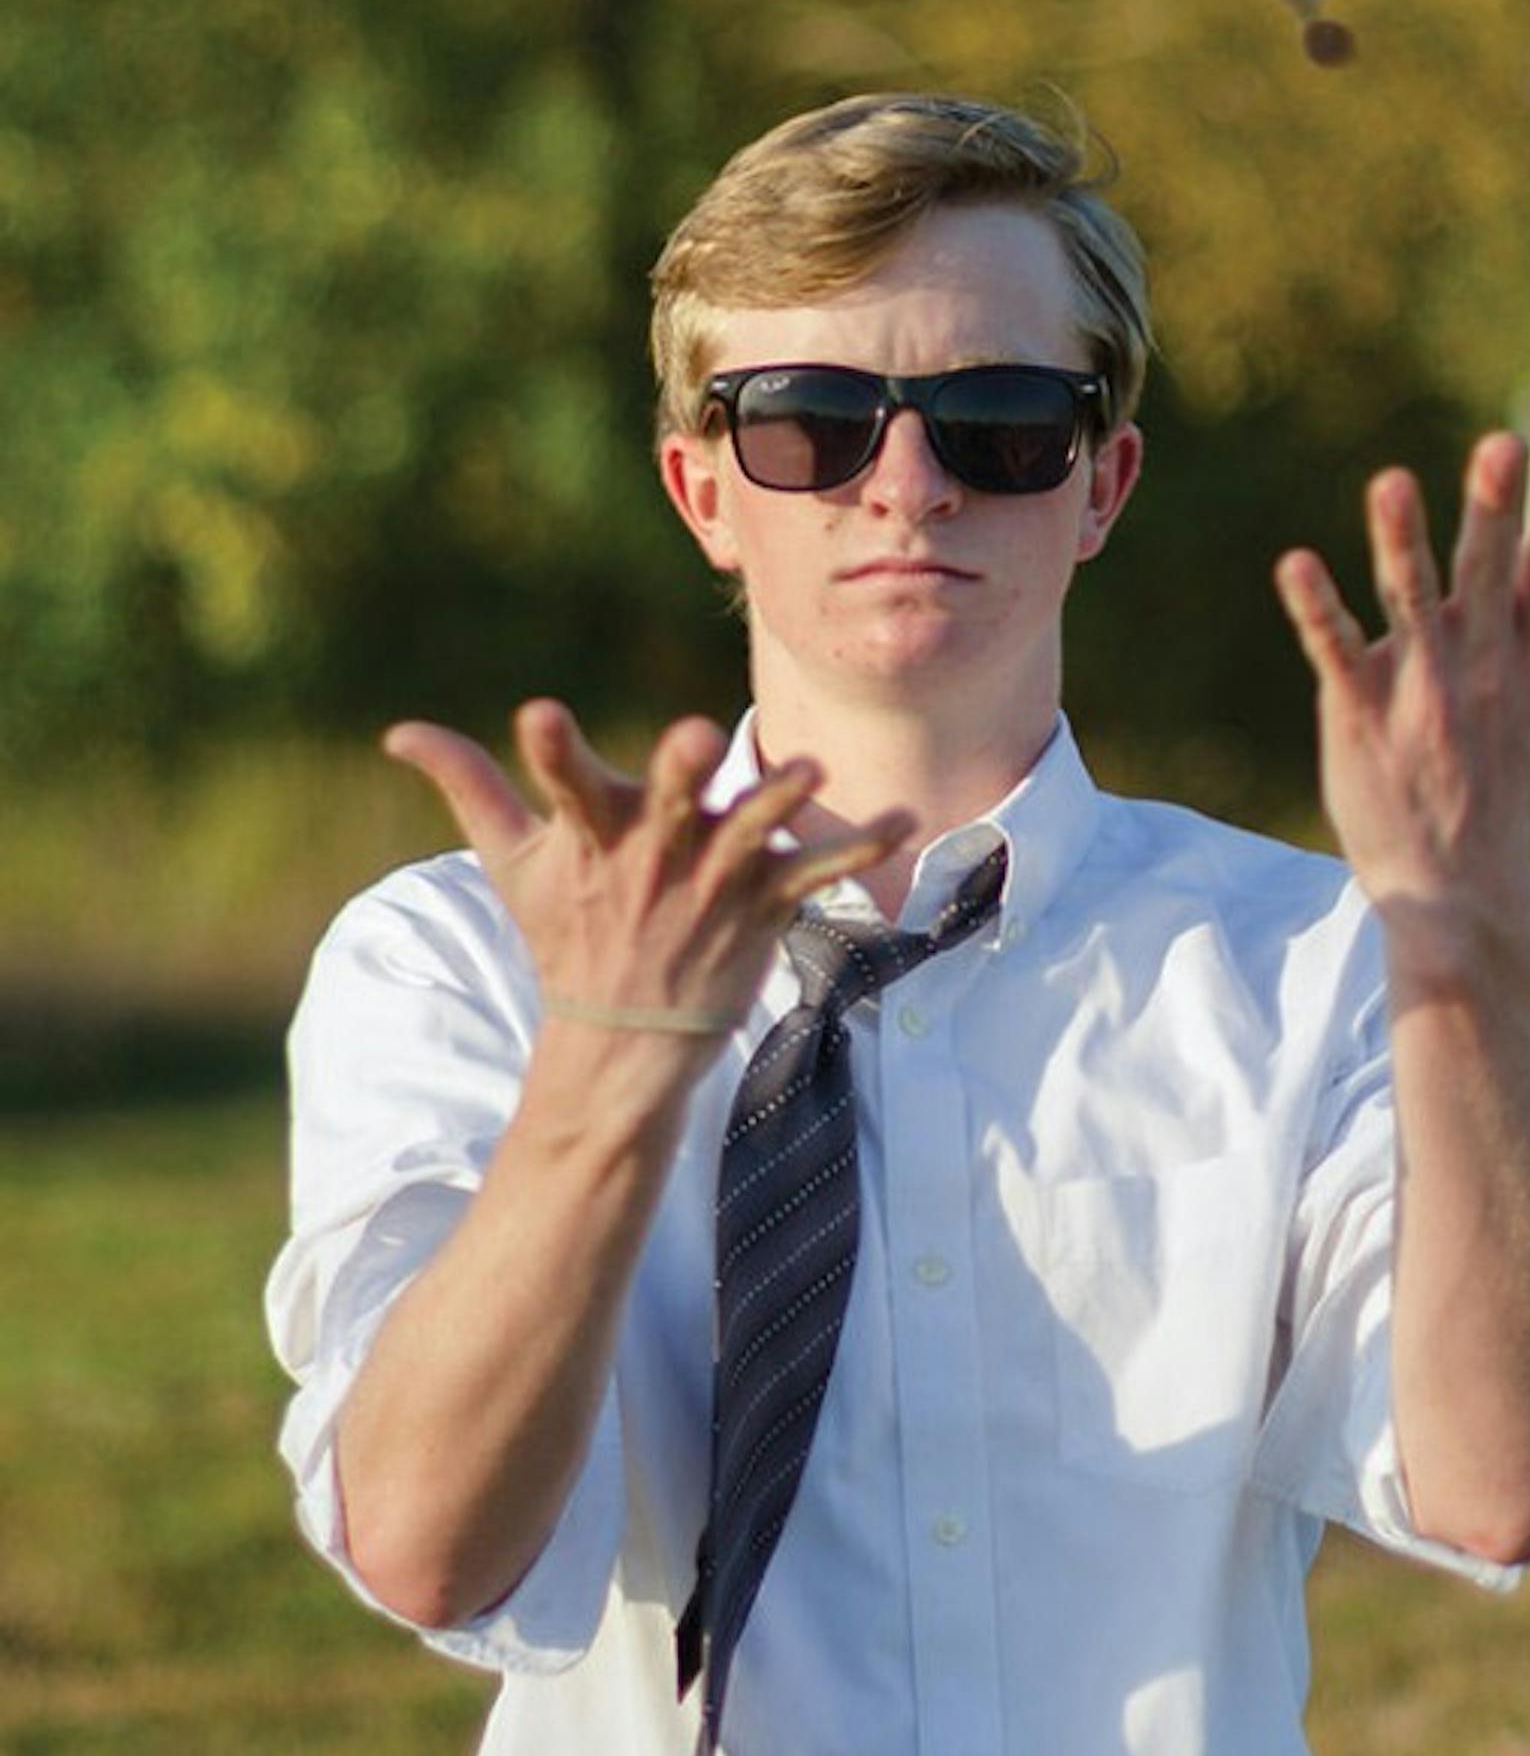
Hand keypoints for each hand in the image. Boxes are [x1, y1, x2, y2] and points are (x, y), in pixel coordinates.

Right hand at [383, 702, 911, 1054]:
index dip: (546, 750)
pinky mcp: (763, 907)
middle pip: (668, 805)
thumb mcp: (513, 864)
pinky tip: (906, 819)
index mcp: (592, 835)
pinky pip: (816, 872)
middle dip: (681, 772)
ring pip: (748, 833)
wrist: (626, 1041)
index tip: (538, 714)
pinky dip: (860, 847)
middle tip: (694, 737)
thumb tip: (397, 732)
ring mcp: (711, 883)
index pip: (561, 783)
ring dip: (778, 800)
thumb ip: (468, 786)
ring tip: (810, 765)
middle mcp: (653, 856)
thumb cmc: (569, 935)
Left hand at [1273, 419, 1529, 958]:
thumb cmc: (1505, 776)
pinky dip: (1317, 609)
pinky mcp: (1361, 713)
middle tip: (1500, 445)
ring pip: (1411, 604)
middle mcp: (1481, 665)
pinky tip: (1294, 565)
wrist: (1458, 882)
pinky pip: (1337, 652)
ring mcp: (1420, 690)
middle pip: (1489, 574)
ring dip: (1403, 545)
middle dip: (1496, 510)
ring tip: (1392, 484)